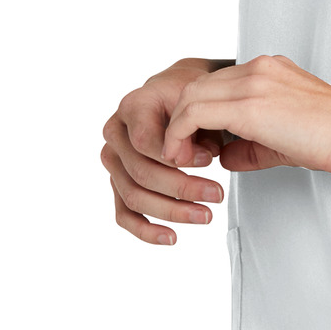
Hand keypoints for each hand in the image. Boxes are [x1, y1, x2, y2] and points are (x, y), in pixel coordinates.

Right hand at [101, 58, 227, 245]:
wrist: (174, 93)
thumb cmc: (185, 95)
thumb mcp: (197, 100)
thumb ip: (193, 126)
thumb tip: (197, 158)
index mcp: (132, 107)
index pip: (144, 141)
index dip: (176, 156)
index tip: (208, 161)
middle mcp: (116, 134)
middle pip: (142, 172)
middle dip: (182, 188)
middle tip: (216, 195)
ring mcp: (114, 160)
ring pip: (134, 196)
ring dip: (172, 211)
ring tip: (204, 215)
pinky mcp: (117, 182)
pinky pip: (124, 213)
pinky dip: (146, 229)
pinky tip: (171, 236)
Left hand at [161, 54, 330, 177]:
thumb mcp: (285, 138)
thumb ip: (250, 145)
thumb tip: (225, 157)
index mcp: (268, 70)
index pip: (215, 84)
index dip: (197, 114)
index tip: (199, 143)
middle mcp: (257, 68)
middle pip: (195, 86)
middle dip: (180, 120)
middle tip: (181, 152)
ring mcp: (253, 81)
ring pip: (189, 96)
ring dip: (176, 129)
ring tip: (179, 157)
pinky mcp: (249, 103)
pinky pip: (194, 113)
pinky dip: (179, 134)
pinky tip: (184, 156)